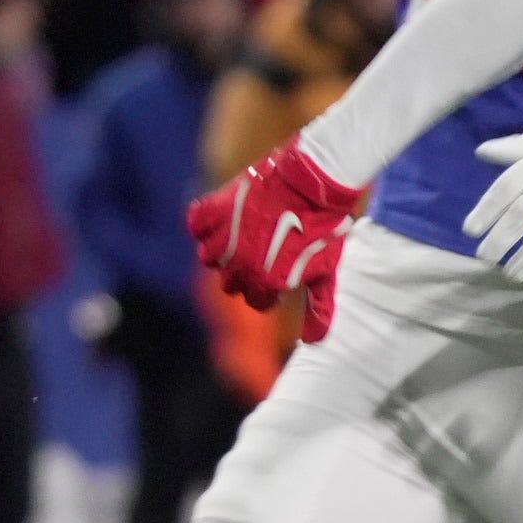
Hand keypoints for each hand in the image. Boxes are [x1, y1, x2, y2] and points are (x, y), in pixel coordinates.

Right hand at [189, 140, 361, 342]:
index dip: (268, 289)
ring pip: (209, 258)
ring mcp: (226, 237)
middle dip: (245, 272)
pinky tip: (221, 219)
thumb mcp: (326, 270)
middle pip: (230, 284)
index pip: (255, 301)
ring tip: (243, 235)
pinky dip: (204, 223)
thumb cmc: (325, 227)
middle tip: (264, 249)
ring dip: (223, 251)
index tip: (279, 271)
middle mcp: (241, 265)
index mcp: (267, 283)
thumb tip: (312, 341)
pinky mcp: (217, 208)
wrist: (317, 181)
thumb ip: (318, 308)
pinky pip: (196, 224)